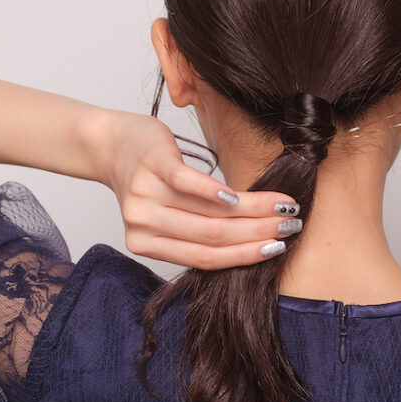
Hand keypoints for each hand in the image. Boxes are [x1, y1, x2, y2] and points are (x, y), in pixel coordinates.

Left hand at [101, 111, 300, 268]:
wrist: (109, 143)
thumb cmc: (146, 180)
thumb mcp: (165, 213)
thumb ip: (196, 231)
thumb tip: (254, 241)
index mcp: (146, 245)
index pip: (205, 258)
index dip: (246, 255)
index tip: (279, 248)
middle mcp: (142, 224)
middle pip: (213, 237)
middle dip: (259, 233)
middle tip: (291, 225)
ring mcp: (145, 195)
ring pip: (209, 213)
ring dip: (252, 211)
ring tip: (281, 206)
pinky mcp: (151, 164)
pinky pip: (189, 183)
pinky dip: (217, 192)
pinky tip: (239, 195)